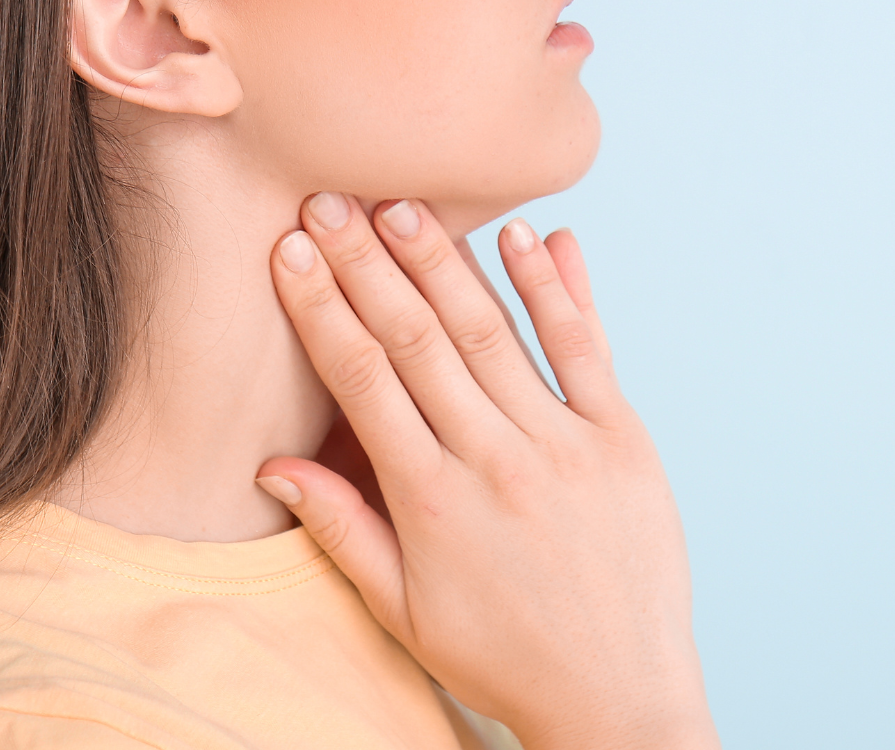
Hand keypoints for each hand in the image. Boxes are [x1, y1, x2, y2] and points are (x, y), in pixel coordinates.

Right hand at [254, 193, 718, 749]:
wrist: (618, 695)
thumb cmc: (504, 655)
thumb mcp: (403, 610)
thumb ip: (342, 528)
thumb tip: (272, 465)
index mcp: (430, 501)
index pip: (363, 380)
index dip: (321, 308)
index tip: (288, 251)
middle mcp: (494, 461)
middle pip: (419, 339)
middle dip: (368, 263)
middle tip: (330, 199)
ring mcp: (563, 444)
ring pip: (493, 333)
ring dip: (446, 261)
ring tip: (404, 202)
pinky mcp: (622, 439)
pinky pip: (584, 349)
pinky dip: (556, 290)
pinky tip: (528, 235)